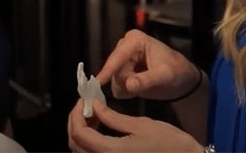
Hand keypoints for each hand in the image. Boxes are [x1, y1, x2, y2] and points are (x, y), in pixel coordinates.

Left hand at [68, 98, 201, 152]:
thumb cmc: (169, 143)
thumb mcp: (140, 125)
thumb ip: (112, 117)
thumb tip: (93, 105)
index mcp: (112, 152)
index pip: (79, 133)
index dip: (76, 114)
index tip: (85, 99)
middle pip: (76, 145)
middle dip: (76, 122)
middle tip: (88, 105)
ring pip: (82, 152)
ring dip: (82, 132)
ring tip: (95, 114)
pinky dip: (91, 142)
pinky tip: (101, 128)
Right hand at [97, 29, 198, 100]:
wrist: (182, 81)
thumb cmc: (177, 72)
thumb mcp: (166, 75)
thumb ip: (147, 80)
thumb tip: (129, 84)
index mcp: (135, 40)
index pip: (118, 56)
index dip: (108, 70)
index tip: (99, 82)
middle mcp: (125, 46)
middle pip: (114, 69)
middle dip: (126, 81)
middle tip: (142, 86)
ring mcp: (122, 59)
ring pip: (114, 79)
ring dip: (127, 88)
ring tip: (144, 86)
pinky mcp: (121, 70)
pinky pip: (116, 85)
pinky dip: (127, 91)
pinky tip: (139, 88)